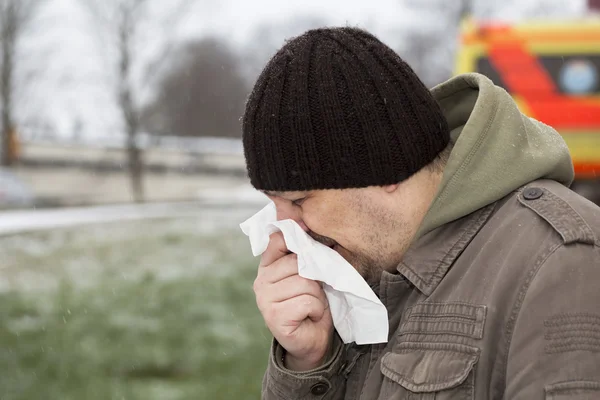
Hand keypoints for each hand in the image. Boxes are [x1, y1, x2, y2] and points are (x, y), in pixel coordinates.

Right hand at [253, 232, 333, 370]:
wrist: (313, 340)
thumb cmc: (312, 302)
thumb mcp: (308, 273)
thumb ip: (302, 251)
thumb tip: (301, 221)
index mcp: (267, 267)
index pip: (278, 240)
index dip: (299, 241)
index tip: (310, 249)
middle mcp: (261, 281)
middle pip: (298, 263)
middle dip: (314, 278)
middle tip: (313, 293)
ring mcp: (265, 300)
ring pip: (305, 282)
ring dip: (317, 296)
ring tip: (311, 306)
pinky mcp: (274, 317)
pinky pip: (306, 301)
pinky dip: (316, 310)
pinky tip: (309, 316)